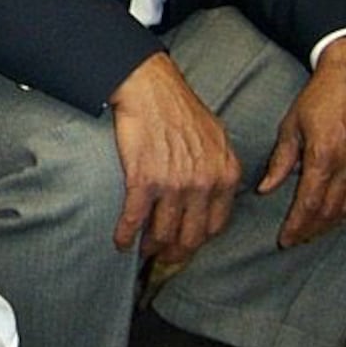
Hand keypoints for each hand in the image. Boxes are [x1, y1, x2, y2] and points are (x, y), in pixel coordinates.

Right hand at [109, 52, 240, 264]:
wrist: (150, 88)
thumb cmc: (180, 107)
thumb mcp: (217, 137)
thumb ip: (220, 168)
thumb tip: (217, 189)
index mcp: (225, 176)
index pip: (216, 226)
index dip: (199, 241)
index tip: (187, 245)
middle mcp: (203, 185)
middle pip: (190, 235)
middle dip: (176, 252)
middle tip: (164, 258)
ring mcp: (173, 184)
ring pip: (162, 232)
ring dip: (150, 247)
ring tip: (142, 251)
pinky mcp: (143, 180)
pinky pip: (134, 218)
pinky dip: (125, 235)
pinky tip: (120, 242)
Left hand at [260, 35, 345, 246]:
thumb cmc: (320, 99)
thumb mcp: (292, 126)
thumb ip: (281, 160)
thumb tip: (266, 189)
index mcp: (323, 158)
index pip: (309, 204)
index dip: (297, 225)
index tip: (285, 240)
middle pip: (329, 212)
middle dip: (311, 230)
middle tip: (294, 241)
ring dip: (329, 225)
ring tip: (311, 234)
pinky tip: (336, 218)